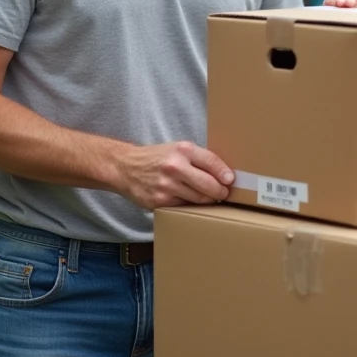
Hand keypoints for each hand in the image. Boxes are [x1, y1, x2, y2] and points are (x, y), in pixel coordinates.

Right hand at [117, 141, 233, 209]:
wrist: (125, 167)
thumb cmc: (156, 158)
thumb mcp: (176, 149)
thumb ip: (198, 158)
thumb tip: (224, 173)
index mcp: (182, 150)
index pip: (212, 162)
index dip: (225, 173)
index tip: (231, 180)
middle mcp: (175, 167)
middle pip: (208, 185)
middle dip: (220, 191)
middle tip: (224, 193)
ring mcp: (167, 186)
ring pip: (198, 199)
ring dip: (208, 200)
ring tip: (210, 197)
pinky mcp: (159, 202)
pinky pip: (184, 207)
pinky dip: (190, 205)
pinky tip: (190, 200)